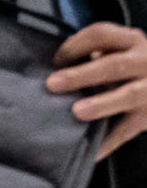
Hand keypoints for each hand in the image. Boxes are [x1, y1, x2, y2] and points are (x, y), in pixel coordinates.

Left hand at [49, 22, 146, 158]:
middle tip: (52, 84)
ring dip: (102, 104)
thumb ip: (93, 57)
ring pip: (128, 95)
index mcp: (131, 41)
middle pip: (113, 65)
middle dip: (81, 75)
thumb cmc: (129, 69)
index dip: (74, 46)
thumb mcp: (118, 52)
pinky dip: (106, 142)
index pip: (101, 34)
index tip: (54, 62)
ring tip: (77, 112)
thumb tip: (51, 72)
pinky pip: (126, 130)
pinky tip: (87, 153)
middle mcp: (145, 62)